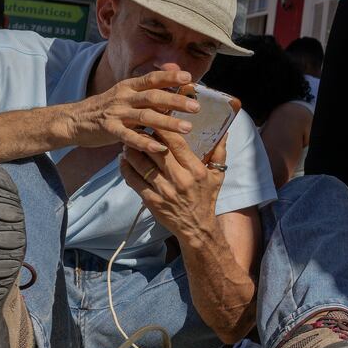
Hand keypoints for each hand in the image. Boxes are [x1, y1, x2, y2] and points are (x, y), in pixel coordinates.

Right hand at [68, 70, 198, 155]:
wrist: (74, 120)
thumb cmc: (106, 108)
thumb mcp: (125, 94)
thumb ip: (147, 91)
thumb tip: (174, 79)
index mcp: (128, 86)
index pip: (151, 79)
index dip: (169, 77)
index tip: (190, 78)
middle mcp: (123, 97)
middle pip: (152, 97)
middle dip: (176, 100)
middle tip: (197, 107)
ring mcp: (116, 113)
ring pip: (145, 116)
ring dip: (167, 122)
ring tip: (187, 128)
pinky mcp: (109, 130)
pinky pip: (129, 137)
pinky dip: (145, 143)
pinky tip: (160, 148)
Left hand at [120, 129, 226, 243]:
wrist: (197, 228)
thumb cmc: (207, 198)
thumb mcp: (217, 175)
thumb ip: (219, 152)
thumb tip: (224, 131)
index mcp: (196, 170)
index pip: (177, 144)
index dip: (163, 129)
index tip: (156, 119)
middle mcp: (180, 179)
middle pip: (156, 151)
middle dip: (144, 137)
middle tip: (136, 127)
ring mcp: (164, 191)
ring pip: (141, 164)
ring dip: (131, 151)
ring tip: (127, 142)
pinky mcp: (152, 201)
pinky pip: (134, 180)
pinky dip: (126, 168)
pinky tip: (123, 160)